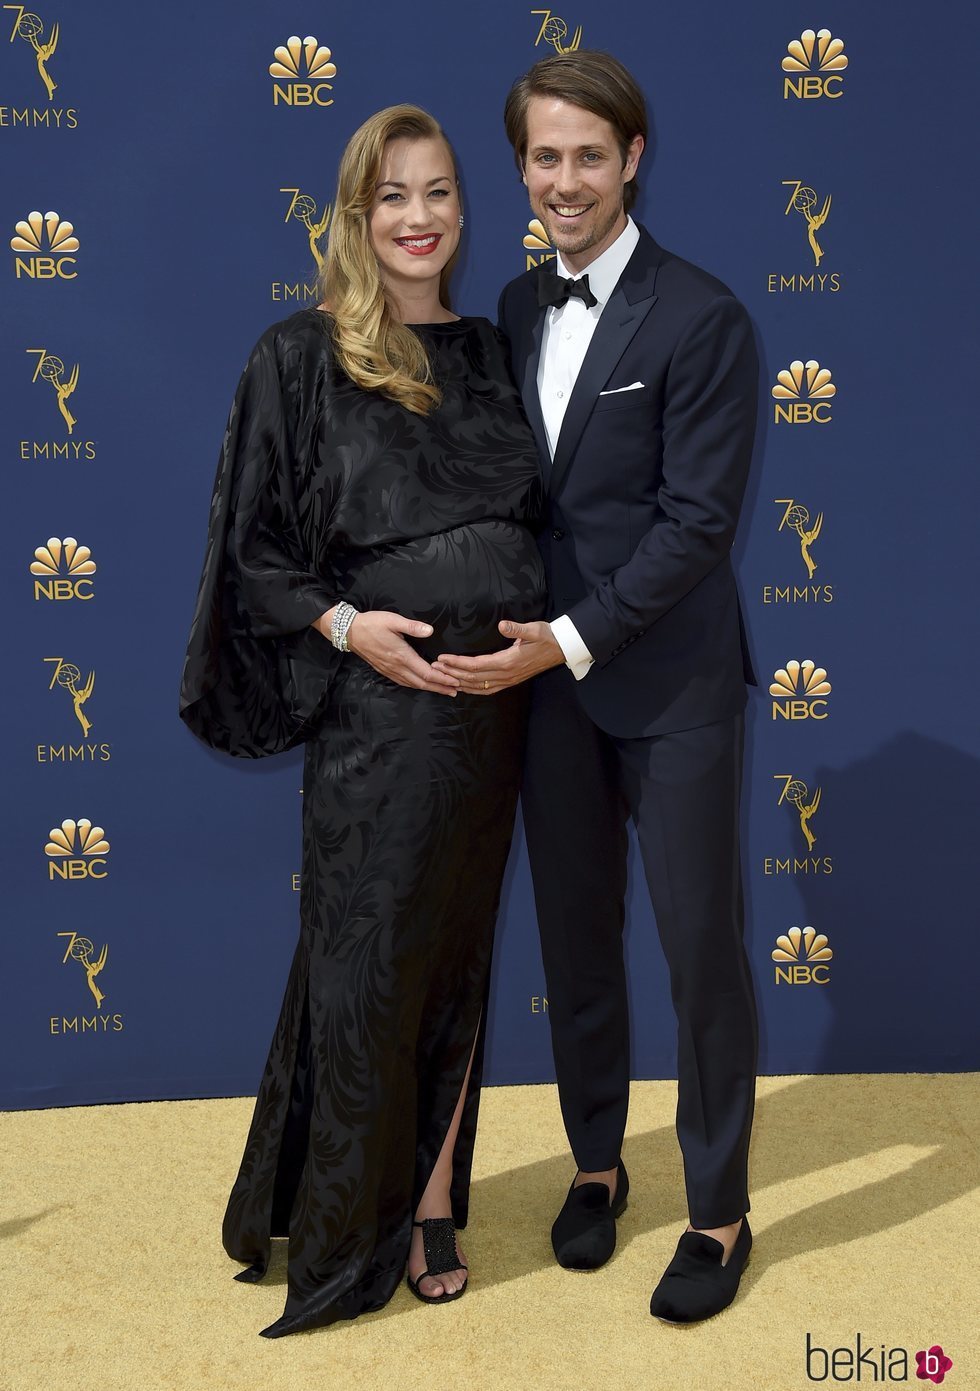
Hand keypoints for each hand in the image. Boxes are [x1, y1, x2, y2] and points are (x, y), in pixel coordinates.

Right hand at [312, 608, 458, 694]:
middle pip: (422, 682)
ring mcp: (390, 671)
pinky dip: (416, 686)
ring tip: (443, 690)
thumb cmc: (372, 623)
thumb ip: (412, 626)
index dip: (442, 679)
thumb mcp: (393, 620)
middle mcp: (397, 667)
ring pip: (413, 684)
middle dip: (440, 688)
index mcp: (402, 656)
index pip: (426, 672)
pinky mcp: (384, 670)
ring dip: (429, 688)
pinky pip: (403, 682)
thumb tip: (430, 630)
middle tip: (455, 691)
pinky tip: (421, 685)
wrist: (349, 631)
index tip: (455, 682)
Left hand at [434, 620, 563, 693]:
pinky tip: (463, 687)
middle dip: (451, 673)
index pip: (476, 665)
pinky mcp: (510, 681)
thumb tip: (503, 625)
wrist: (561, 648)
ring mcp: (508, 680)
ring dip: (459, 683)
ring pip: (478, 686)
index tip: (442, 658)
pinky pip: (487, 690)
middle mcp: (506, 675)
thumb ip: (517, 628)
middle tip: (433, 668)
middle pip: (473, 678)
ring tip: (442, 677)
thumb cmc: (546, 636)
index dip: (457, 663)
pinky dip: (472, 689)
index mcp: (508, 662)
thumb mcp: (533, 629)